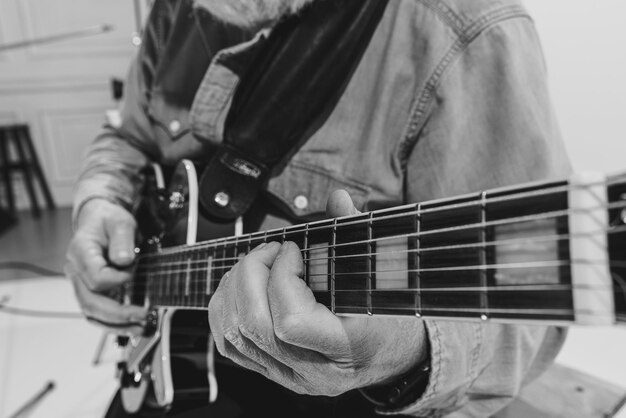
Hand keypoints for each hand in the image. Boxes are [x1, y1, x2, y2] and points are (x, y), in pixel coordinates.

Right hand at [65, 198, 145, 333]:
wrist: (99, 221)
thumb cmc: (109, 220)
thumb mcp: (120, 221)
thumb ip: (122, 239)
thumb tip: (125, 261)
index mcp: (80, 252)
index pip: (96, 278)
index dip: (118, 280)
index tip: (134, 271)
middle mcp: (76, 271)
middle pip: (90, 303)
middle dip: (118, 314)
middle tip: (143, 315)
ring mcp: (80, 284)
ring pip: (92, 313)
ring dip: (116, 325)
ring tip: (141, 328)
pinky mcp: (90, 292)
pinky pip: (98, 313)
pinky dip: (114, 323)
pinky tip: (133, 326)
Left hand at [208, 190, 427, 395]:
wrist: (394, 359)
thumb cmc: (392, 319)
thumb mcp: (383, 276)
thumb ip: (356, 236)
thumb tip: (337, 199)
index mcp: (346, 349)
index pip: (291, 321)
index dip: (281, 276)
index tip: (292, 249)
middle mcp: (313, 372)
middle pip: (254, 325)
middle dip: (250, 274)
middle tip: (269, 250)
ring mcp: (290, 376)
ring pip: (235, 335)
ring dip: (234, 288)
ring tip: (254, 264)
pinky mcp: (273, 373)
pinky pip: (230, 346)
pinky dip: (224, 310)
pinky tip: (238, 286)